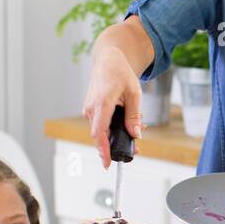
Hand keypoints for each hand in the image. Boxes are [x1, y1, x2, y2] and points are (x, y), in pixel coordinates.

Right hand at [82, 43, 143, 168]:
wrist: (108, 60)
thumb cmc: (121, 73)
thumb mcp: (134, 93)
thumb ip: (134, 116)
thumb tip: (136, 134)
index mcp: (102, 103)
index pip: (100, 133)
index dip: (104, 150)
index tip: (108, 163)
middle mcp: (91, 108)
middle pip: (100, 136)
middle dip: (116, 146)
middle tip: (135, 150)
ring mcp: (89, 109)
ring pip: (101, 131)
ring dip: (116, 136)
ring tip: (136, 133)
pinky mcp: (90, 110)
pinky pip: (100, 125)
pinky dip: (111, 129)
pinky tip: (126, 125)